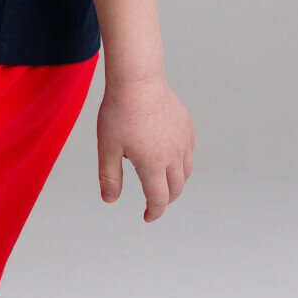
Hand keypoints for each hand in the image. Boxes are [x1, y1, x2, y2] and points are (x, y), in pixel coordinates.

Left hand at [97, 75, 193, 221]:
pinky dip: (182, 162)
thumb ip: (109, 177)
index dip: (153, 212)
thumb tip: (109, 201)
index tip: (147, 217)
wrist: (137, 80)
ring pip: (187, 171)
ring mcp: (183, 140)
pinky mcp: (187, 127)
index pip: (159, 199)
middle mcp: (173, 155)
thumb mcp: (107, 148)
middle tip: (153, 203)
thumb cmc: (118, 113)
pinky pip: (189, 152)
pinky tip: (169, 158)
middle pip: (176, 189)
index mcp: (153, 164)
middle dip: (165, 200)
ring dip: (176, 182)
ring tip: (162, 182)